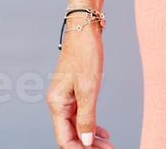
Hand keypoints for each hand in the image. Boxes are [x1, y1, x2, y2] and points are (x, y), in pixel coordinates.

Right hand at [47, 18, 114, 147]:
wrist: (85, 29)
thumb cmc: (85, 54)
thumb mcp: (88, 88)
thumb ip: (86, 117)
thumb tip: (85, 141)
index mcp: (57, 103)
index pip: (65, 138)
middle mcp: (58, 102)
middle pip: (71, 134)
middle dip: (88, 146)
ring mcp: (66, 97)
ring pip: (76, 126)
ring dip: (91, 138)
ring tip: (108, 144)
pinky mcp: (74, 91)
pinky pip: (80, 115)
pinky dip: (91, 125)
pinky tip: (103, 131)